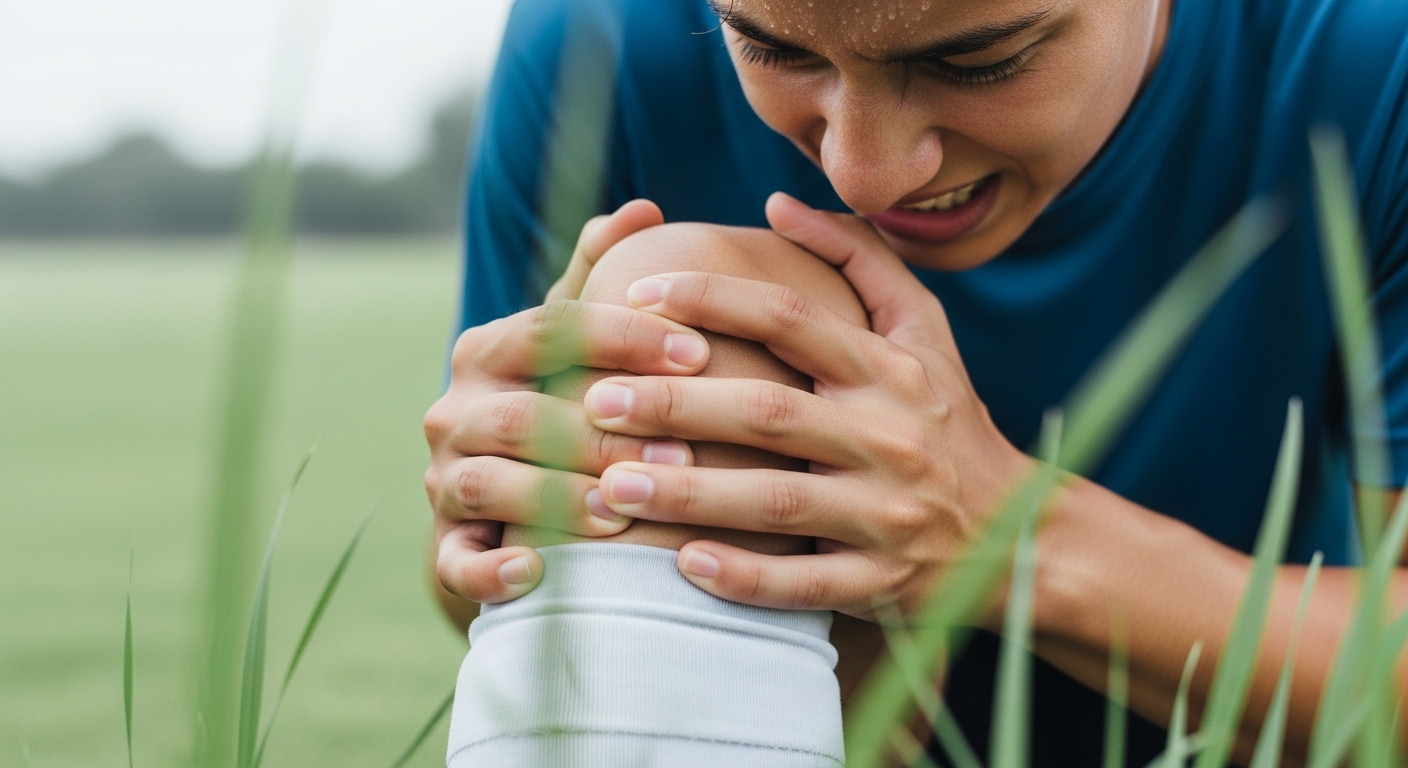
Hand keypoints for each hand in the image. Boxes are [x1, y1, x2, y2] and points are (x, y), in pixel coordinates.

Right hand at [425, 199, 699, 603]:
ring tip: (623, 512)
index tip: (697, 351)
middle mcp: (455, 410)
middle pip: (521, 413)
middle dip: (600, 431)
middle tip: (679, 449)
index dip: (623, 337)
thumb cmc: (561, 408)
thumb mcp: (574, 344)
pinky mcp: (446, 549)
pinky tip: (539, 571)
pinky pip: (459, 561)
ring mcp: (445, 481)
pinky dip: (493, 568)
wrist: (504, 510)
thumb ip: (601, 281)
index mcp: (489, 350)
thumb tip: (644, 208)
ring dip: (555, 497)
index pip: (550, 329)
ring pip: (488, 482)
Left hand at [580, 193, 1033, 619]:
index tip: (636, 295)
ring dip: (689, 493)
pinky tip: (683, 563)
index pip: (789, 319)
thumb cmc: (947, 418)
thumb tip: (776, 203)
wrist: (1018, 536)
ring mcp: (888, 514)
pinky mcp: (883, 580)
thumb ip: (858, 259)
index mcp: (888, 370)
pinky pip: (806, 584)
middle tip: (594, 400)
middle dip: (675, 405)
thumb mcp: (923, 331)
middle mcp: (889, 436)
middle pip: (767, 413)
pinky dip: (746, 577)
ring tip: (610, 484)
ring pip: (777, 502)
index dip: (711, 300)